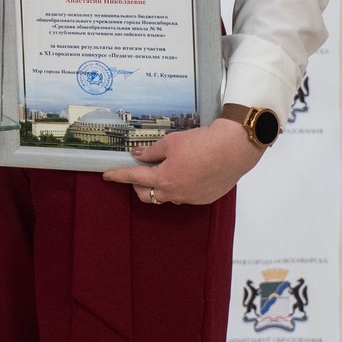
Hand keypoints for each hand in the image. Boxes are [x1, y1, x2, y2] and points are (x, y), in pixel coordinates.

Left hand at [103, 119, 262, 206]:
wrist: (234, 149)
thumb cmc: (202, 143)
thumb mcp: (171, 142)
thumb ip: (151, 151)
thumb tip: (137, 155)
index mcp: (164, 179)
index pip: (134, 178)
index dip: (118, 175)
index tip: (107, 175)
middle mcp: (176, 193)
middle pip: (147, 195)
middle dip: (138, 184)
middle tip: (138, 171)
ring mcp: (192, 198)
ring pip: (167, 196)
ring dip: (160, 186)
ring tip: (163, 170)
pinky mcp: (205, 198)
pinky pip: (185, 196)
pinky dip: (178, 187)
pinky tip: (184, 174)